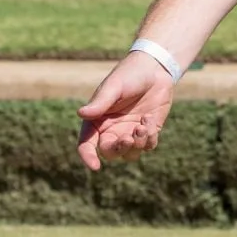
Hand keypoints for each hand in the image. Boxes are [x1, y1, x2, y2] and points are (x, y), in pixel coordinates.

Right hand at [77, 51, 176, 169]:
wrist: (155, 69)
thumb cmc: (129, 75)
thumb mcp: (114, 87)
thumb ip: (100, 102)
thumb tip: (81, 113)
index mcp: (97, 120)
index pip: (86, 143)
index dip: (88, 156)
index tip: (95, 166)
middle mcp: (111, 130)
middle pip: (110, 153)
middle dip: (119, 149)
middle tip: (129, 138)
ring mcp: (130, 132)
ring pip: (130, 154)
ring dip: (137, 144)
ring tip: (143, 124)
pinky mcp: (148, 131)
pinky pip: (147, 146)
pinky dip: (150, 138)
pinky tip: (150, 118)